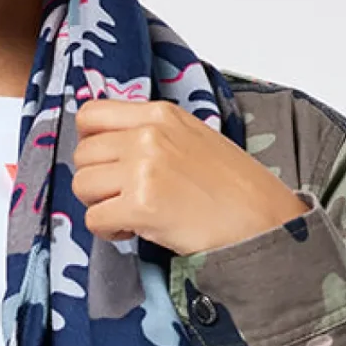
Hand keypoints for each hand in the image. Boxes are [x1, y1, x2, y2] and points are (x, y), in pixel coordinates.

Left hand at [70, 94, 306, 251]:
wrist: (262, 223)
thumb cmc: (234, 189)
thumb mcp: (194, 139)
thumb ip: (153, 134)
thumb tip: (112, 146)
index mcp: (161, 114)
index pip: (91, 114)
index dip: (89, 142)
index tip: (105, 163)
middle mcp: (148, 135)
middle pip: (82, 154)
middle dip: (95, 181)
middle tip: (121, 198)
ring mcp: (143, 169)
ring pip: (82, 186)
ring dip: (99, 206)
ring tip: (130, 215)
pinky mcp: (141, 205)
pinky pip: (94, 219)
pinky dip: (108, 231)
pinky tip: (134, 231)